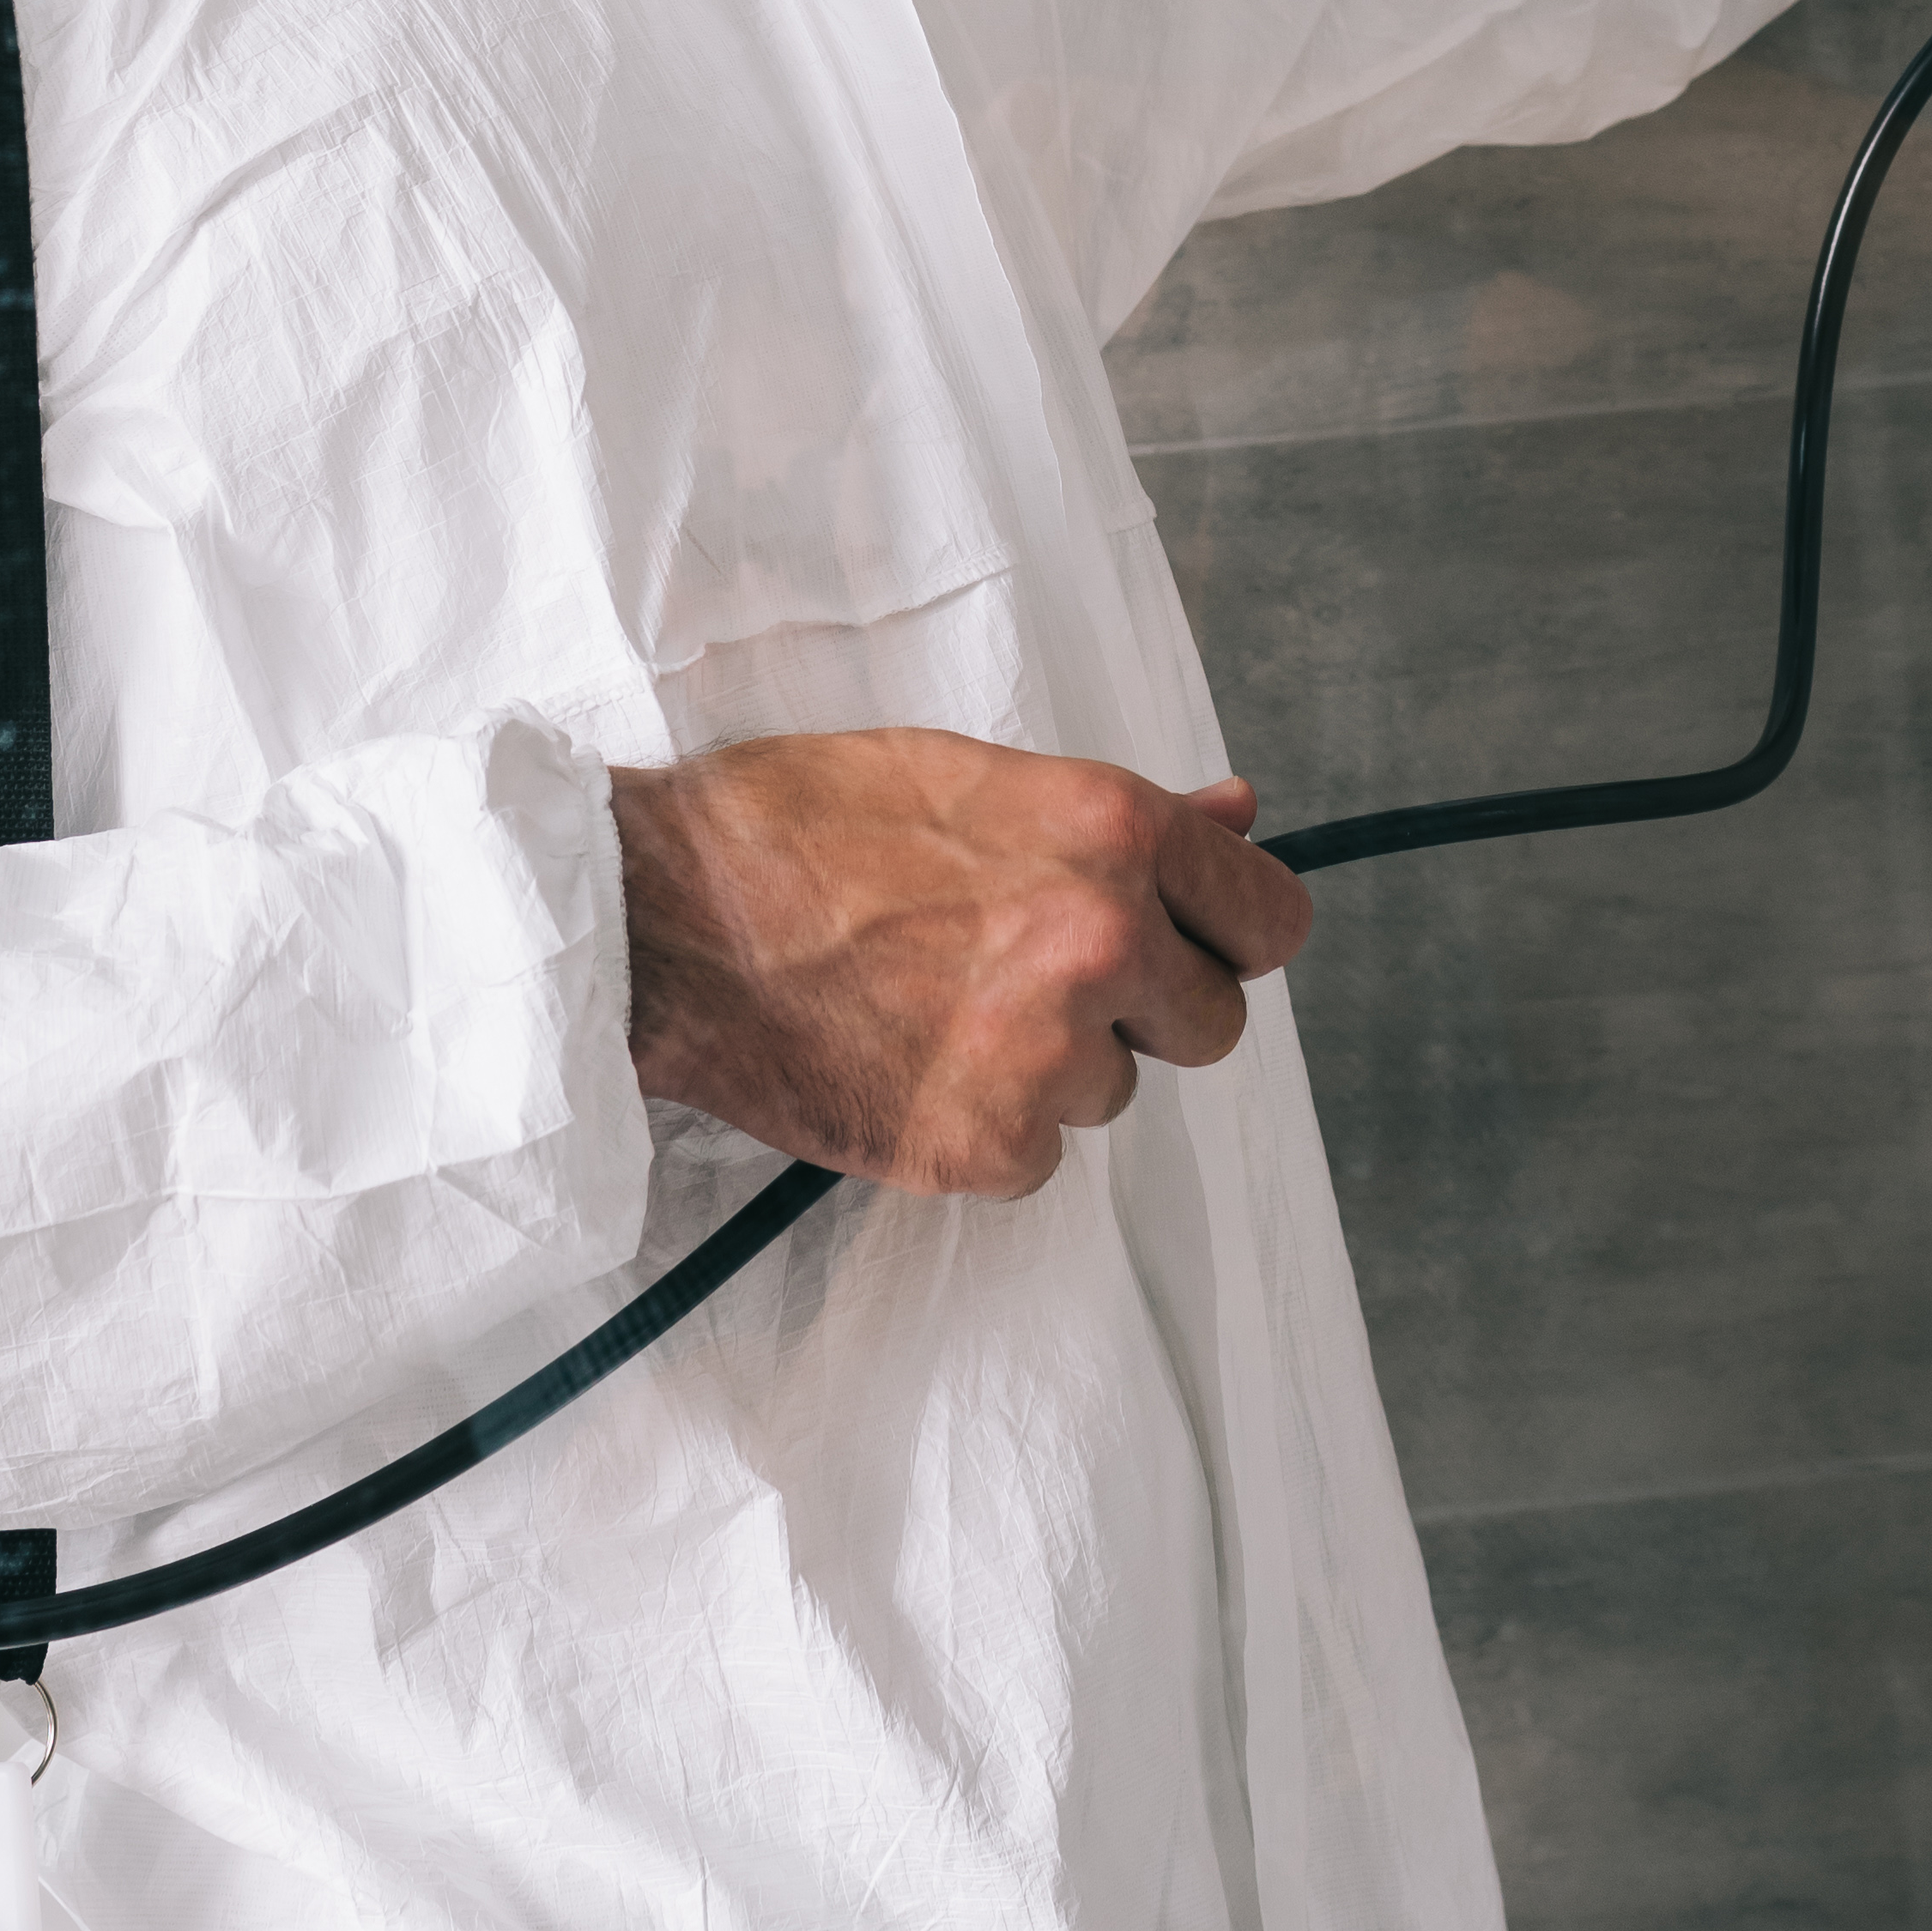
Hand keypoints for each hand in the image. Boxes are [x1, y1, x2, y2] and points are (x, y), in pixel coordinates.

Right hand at [609, 729, 1312, 1198]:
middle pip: (1211, 1025)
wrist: (660, 917)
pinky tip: (904, 1063)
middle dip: (1144, 1012)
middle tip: (1037, 978)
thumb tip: (1244, 811)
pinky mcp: (982, 1148)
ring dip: (1051, 1068)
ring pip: (1113, 1092)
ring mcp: (1044, 1055)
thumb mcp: (974, 775)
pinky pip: (1036, 1156)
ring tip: (935, 1006)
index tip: (1185, 946)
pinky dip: (984, 1126)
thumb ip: (1130, 815)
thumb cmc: (801, 822)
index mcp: (1113, 831)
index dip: (1226, 937)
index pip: (1271, 922)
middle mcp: (1100, 942)